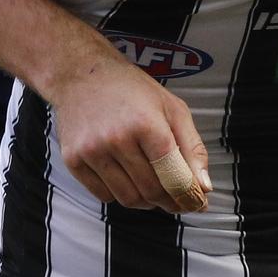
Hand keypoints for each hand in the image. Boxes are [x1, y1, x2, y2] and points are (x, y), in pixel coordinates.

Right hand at [49, 47, 210, 212]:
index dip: (188, 196)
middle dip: (169, 200)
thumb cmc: (132, 89)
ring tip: (154, 189)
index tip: (197, 203)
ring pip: (128, 199)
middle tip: (177, 199)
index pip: (173, 176)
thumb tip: (203, 187)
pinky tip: (128, 179)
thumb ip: (192, 147)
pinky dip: (121, 195)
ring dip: (146, 201)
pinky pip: (104, 196)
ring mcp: (92, 151)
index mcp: (146, 123)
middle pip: (151, 191)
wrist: (83, 73)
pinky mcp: (74, 160)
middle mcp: (117, 139)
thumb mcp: (172, 107)